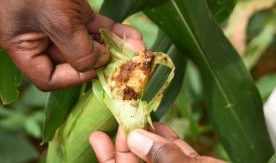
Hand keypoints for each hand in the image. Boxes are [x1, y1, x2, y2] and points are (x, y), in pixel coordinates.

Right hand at [0, 0, 143, 90]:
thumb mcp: (57, 20)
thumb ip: (78, 50)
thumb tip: (100, 64)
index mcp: (23, 45)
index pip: (48, 78)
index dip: (72, 78)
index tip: (94, 70)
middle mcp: (40, 38)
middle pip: (72, 62)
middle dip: (101, 63)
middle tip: (127, 64)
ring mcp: (58, 24)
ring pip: (88, 44)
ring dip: (113, 48)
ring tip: (138, 51)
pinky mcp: (74, 11)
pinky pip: (95, 27)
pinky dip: (113, 32)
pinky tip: (133, 37)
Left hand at [90, 123, 225, 162]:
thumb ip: (163, 159)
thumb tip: (134, 138)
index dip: (108, 158)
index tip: (98, 135)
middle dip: (126, 141)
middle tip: (120, 118)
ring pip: (156, 157)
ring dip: (146, 136)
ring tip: (136, 117)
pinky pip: (177, 154)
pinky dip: (169, 140)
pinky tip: (162, 126)